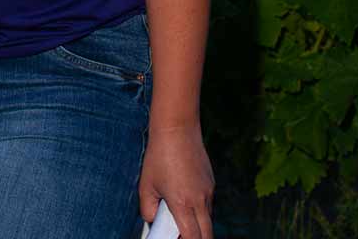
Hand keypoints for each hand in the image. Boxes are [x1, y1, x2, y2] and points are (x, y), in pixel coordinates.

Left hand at [139, 124, 214, 238]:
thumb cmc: (159, 156)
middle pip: (207, 235)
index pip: (193, 238)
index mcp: (183, 203)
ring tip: (180, 215)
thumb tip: (153, 221)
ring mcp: (209, 191)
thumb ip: (148, 209)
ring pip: (209, 219)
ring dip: (198, 224)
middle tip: (182, 235)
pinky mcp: (211, 183)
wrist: (177, 128)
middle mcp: (200, 200)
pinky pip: (209, 204)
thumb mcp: (146, 185)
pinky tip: (185, 198)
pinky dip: (200, 209)